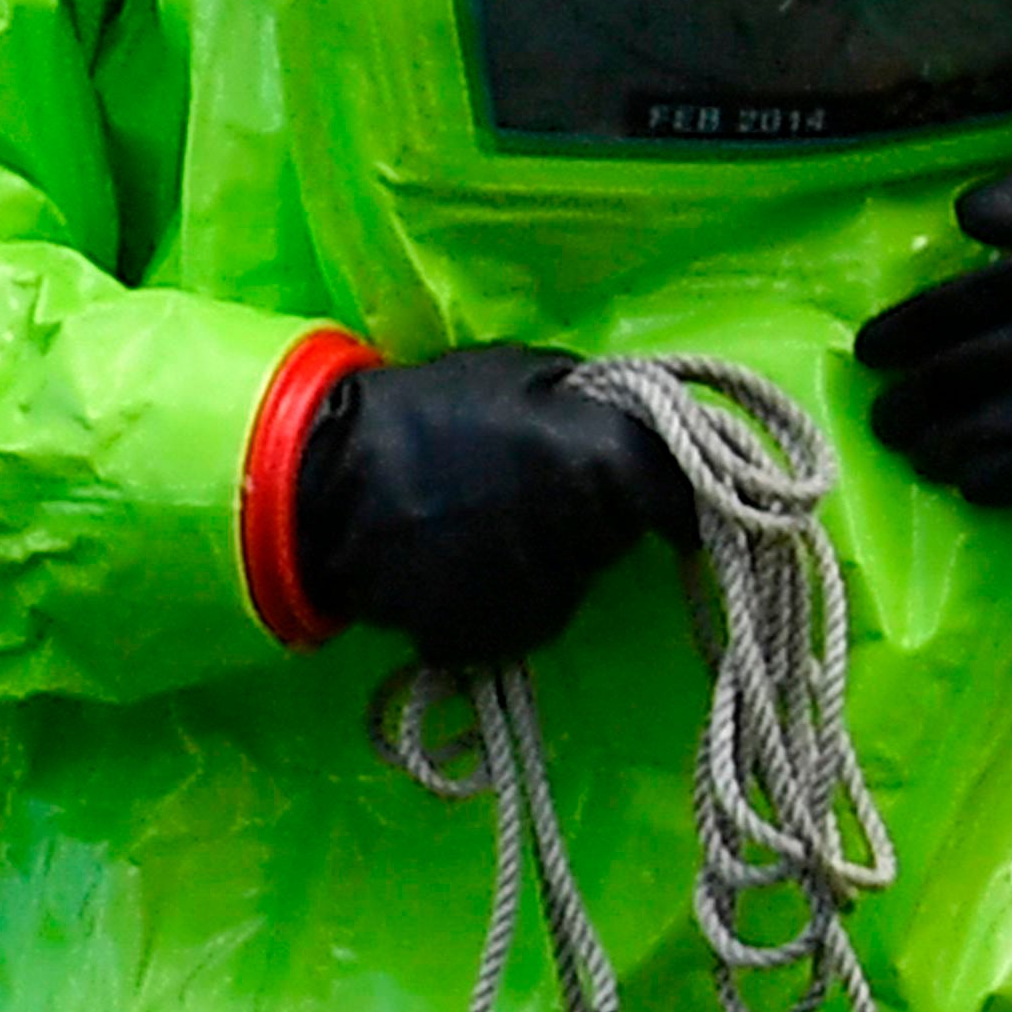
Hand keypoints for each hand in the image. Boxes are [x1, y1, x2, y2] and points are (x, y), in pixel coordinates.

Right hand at [295, 345, 688, 671]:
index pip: (684, 489)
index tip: (673, 487)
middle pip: (625, 530)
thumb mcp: (520, 373)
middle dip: (604, 507)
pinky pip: (529, 608)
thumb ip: (592, 403)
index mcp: (606, 465)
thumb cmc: (428, 412)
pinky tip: (466, 556)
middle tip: (546, 478)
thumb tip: (634, 422)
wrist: (327, 489)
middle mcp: (590, 540)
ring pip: (577, 572)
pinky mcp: (500, 638)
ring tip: (491, 513)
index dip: (683, 488)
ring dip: (555, 548)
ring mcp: (544, 598)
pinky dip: (511, 588)